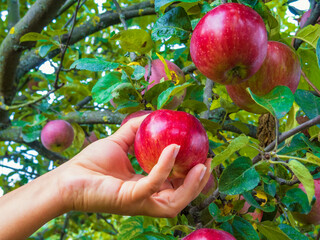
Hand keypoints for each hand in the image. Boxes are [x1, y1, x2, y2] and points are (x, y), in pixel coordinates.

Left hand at [57, 115, 211, 216]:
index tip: (203, 156)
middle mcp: (146, 199)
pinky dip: (165, 167)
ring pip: (174, 201)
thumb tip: (154, 115)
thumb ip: (136, 129)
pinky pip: (153, 184)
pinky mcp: (129, 199)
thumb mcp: (119, 141)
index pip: (175, 187)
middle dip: (198, 184)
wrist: (67, 178)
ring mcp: (139, 202)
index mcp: (145, 188)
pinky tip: (172, 149)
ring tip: (203, 165)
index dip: (192, 176)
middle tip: (209, 163)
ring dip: (192, 185)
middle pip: (180, 198)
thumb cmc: (91, 164)